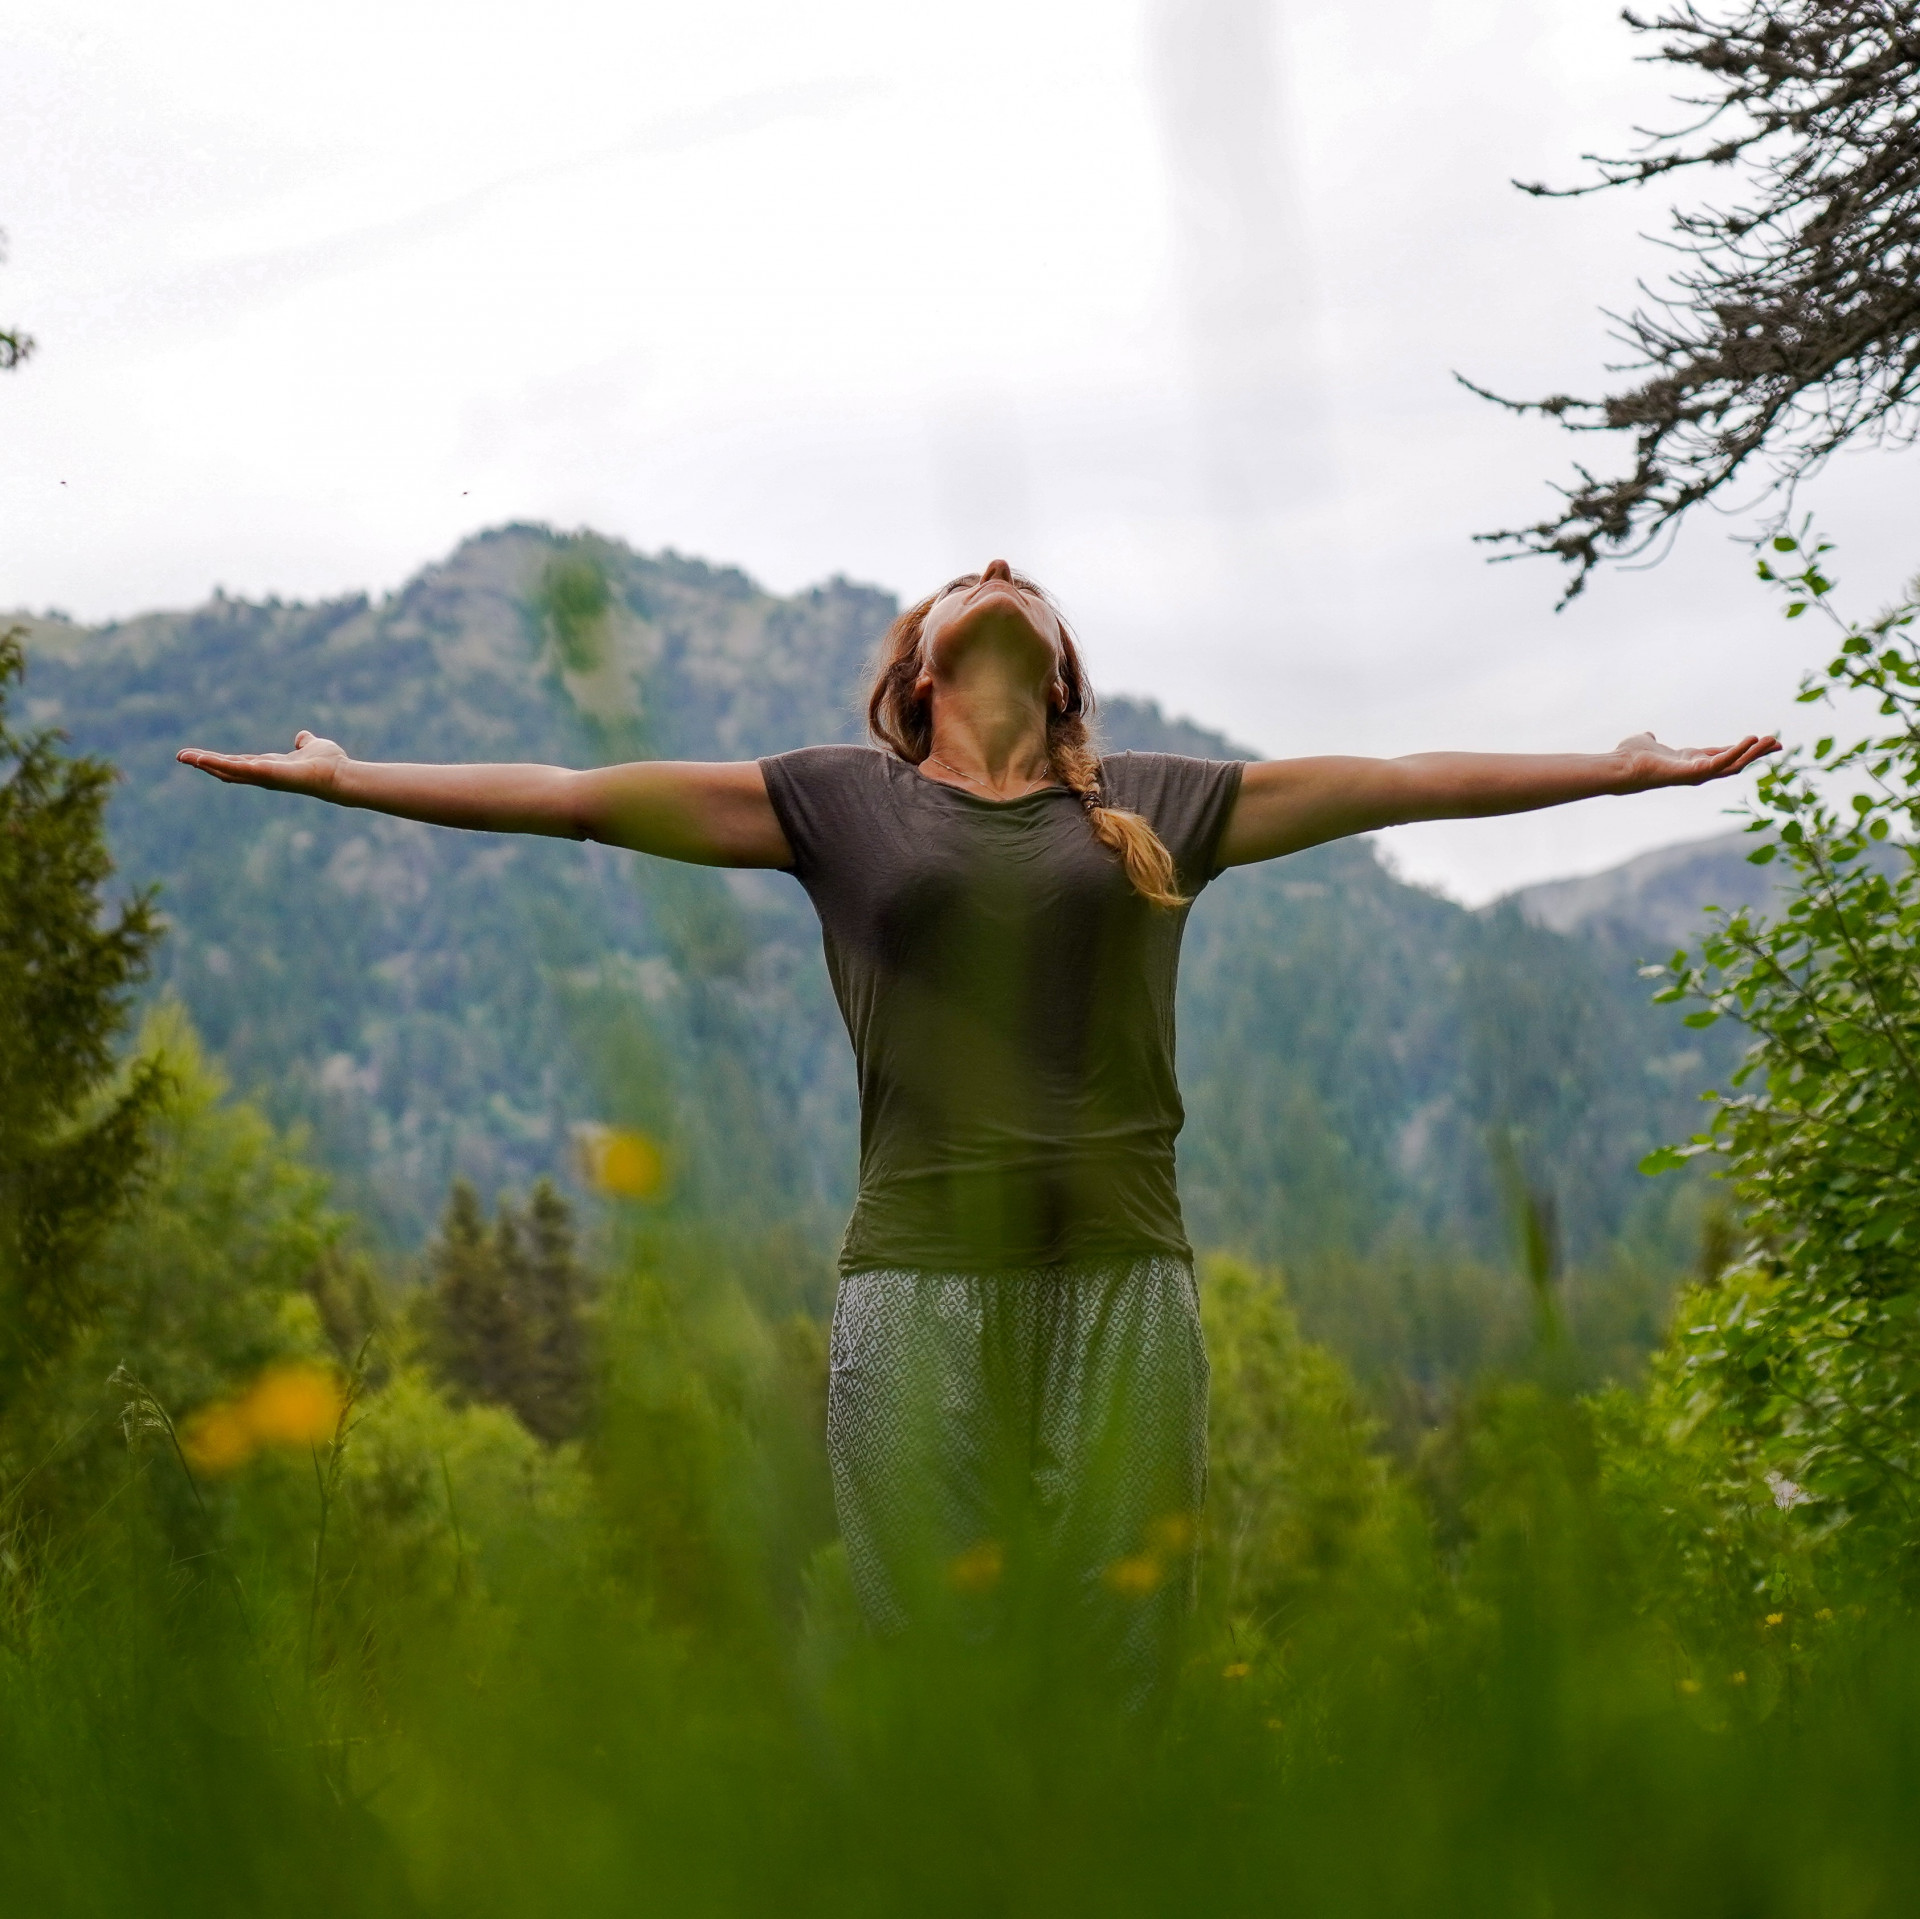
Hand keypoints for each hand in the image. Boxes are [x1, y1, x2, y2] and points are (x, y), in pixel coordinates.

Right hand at [176, 730, 349, 796]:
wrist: (340, 774)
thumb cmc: (330, 763)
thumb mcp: (312, 746)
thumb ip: (305, 742)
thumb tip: (303, 736)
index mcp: (269, 766)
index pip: (239, 763)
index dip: (219, 759)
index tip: (199, 756)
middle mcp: (263, 774)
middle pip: (227, 768)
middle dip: (204, 762)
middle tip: (181, 756)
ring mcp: (262, 776)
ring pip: (227, 770)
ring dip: (204, 763)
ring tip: (183, 757)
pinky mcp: (265, 774)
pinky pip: (237, 769)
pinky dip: (218, 764)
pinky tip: (201, 759)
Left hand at [1612, 731, 1779, 792]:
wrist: (1619, 766)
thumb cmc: (1629, 757)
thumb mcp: (1646, 743)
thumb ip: (1651, 740)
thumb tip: (1648, 737)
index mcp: (1691, 762)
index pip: (1723, 756)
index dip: (1742, 749)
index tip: (1763, 741)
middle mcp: (1697, 771)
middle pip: (1734, 763)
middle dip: (1756, 754)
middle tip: (1779, 743)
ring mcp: (1697, 774)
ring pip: (1733, 765)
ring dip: (1754, 754)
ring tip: (1772, 741)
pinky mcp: (1694, 774)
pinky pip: (1721, 763)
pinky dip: (1737, 752)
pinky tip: (1751, 741)